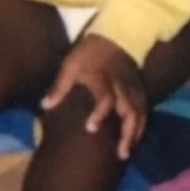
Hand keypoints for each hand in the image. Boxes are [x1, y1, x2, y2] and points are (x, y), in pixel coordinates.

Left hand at [41, 33, 147, 159]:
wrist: (115, 36)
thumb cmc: (89, 53)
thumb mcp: (71, 64)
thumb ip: (60, 85)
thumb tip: (45, 106)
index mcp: (103, 78)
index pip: (105, 97)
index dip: (99, 113)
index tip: (90, 128)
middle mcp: (121, 86)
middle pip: (129, 110)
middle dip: (126, 133)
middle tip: (120, 154)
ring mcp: (132, 88)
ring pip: (140, 113)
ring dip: (135, 134)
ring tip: (125, 153)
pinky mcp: (139, 89)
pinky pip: (144, 109)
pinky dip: (141, 126)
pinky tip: (134, 140)